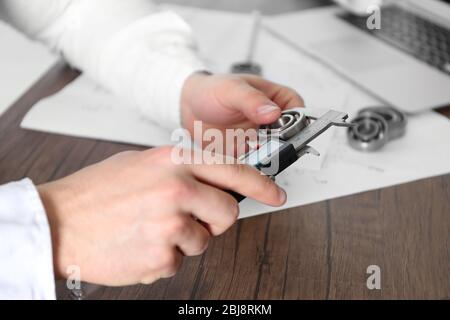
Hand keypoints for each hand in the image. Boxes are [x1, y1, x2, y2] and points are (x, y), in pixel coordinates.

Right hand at [37, 147, 285, 285]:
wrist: (58, 222)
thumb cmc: (96, 193)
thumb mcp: (142, 164)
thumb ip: (181, 169)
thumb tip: (213, 179)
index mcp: (173, 160)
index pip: (234, 170)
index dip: (261, 184)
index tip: (276, 194)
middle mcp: (177, 188)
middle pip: (228, 212)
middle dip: (214, 219)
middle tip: (190, 218)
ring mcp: (171, 223)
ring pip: (204, 240)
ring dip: (183, 239)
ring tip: (149, 229)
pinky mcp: (162, 256)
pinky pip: (180, 261)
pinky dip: (164, 257)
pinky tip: (139, 244)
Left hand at [181, 73, 303, 154]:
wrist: (187, 105)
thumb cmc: (211, 90)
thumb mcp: (232, 89)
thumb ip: (252, 100)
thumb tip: (273, 112)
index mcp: (276, 99)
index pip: (299, 113)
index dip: (298, 125)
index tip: (288, 133)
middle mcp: (271, 121)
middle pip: (289, 139)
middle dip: (281, 147)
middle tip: (267, 149)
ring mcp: (259, 139)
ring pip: (273, 155)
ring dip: (265, 160)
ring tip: (250, 158)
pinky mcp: (246, 154)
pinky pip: (254, 165)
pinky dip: (250, 167)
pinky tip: (240, 164)